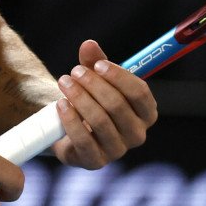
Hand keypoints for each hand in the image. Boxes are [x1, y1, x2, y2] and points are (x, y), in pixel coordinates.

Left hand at [50, 39, 157, 169]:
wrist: (67, 126)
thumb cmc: (89, 98)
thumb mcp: (94, 77)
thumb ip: (94, 60)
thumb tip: (89, 44)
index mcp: (145, 112)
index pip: (140, 93)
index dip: (119, 77)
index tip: (97, 64)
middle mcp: (136, 134)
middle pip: (118, 106)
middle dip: (93, 85)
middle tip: (73, 71)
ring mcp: (117, 150)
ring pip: (100, 121)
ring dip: (79, 98)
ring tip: (64, 82)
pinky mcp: (95, 161)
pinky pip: (84, 140)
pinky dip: (70, 120)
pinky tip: (60, 104)